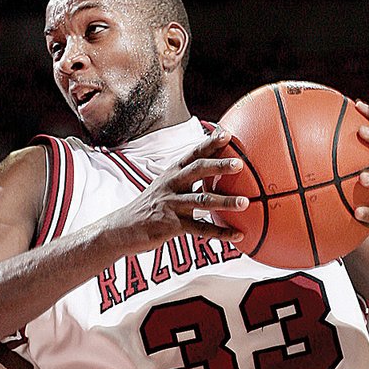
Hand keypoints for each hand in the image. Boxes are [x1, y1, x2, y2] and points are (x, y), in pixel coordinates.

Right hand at [110, 126, 248, 254]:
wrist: (123, 229)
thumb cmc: (150, 208)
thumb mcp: (164, 189)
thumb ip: (186, 181)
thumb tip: (213, 174)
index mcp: (172, 174)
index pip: (193, 154)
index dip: (209, 143)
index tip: (227, 134)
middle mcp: (171, 185)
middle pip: (197, 171)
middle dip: (219, 166)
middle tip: (240, 164)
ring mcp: (171, 205)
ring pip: (202, 201)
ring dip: (225, 202)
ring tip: (245, 203)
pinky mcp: (171, 225)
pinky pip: (201, 229)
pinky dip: (221, 232)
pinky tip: (237, 235)